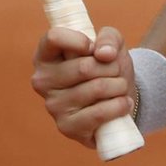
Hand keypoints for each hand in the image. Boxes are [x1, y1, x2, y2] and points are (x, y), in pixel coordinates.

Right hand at [30, 26, 135, 148]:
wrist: (118, 100)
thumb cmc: (107, 67)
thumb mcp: (111, 44)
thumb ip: (109, 38)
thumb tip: (104, 54)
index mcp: (45, 55)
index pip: (54, 38)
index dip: (81, 41)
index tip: (94, 48)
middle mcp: (43, 81)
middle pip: (84, 67)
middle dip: (111, 67)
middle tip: (115, 71)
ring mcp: (53, 106)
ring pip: (97, 88)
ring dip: (118, 86)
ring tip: (119, 87)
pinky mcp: (67, 127)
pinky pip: (99, 113)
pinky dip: (119, 106)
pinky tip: (123, 103)